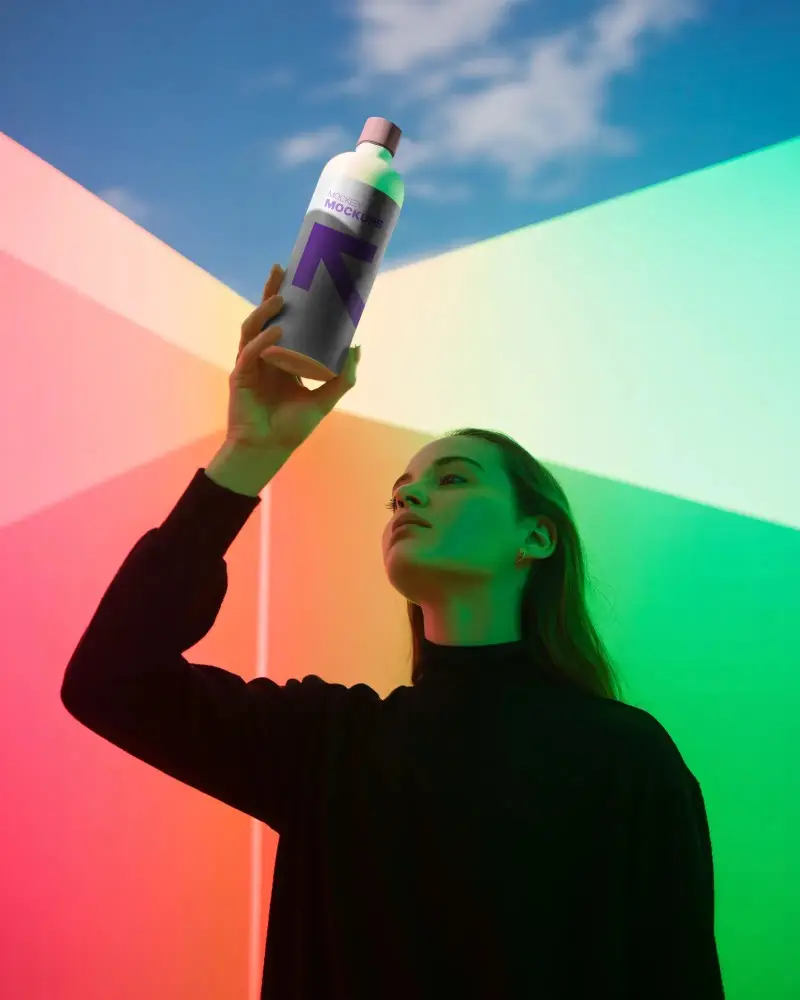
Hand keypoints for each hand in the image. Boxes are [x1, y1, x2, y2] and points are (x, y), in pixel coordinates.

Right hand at [227, 264, 360, 453]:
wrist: (268, 450)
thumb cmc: (292, 427)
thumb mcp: (325, 399)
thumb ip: (343, 377)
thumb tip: (357, 347)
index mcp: (281, 358)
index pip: (283, 322)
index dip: (287, 299)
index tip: (300, 277)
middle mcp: (263, 356)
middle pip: (264, 317)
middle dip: (271, 292)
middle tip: (282, 269)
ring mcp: (249, 364)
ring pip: (252, 328)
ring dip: (264, 312)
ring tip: (281, 298)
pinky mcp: (240, 376)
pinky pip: (249, 353)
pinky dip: (262, 341)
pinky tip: (276, 332)